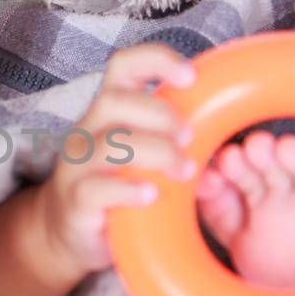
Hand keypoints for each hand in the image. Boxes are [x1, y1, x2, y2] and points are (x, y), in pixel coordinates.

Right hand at [30, 43, 198, 275]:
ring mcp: (77, 166)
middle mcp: (88, 131)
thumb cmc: (118, 186)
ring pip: (110, 143)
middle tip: (191, 137)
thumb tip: (223, 119)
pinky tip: (151, 195)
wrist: (71, 234)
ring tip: (184, 171)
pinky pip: (96, 188)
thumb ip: (170, 133)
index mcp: (109, 112)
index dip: (156, 60)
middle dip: (160, 114)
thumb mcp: (143, 152)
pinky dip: (128, 189)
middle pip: (115, 100)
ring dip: (156, 152)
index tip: (191, 77)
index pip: (123, 66)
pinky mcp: (75, 200)